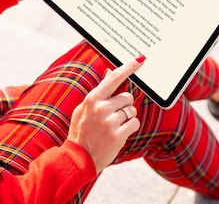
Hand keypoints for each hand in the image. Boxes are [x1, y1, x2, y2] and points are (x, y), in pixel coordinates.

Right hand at [67, 56, 144, 173]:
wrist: (78, 158)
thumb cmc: (81, 132)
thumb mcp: (84, 109)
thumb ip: (99, 92)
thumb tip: (110, 72)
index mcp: (92, 99)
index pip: (114, 78)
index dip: (128, 68)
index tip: (139, 60)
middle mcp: (101, 108)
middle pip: (127, 97)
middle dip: (124, 106)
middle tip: (113, 116)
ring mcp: (109, 122)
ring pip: (132, 111)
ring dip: (127, 118)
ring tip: (113, 127)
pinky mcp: (118, 135)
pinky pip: (134, 123)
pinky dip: (130, 128)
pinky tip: (119, 134)